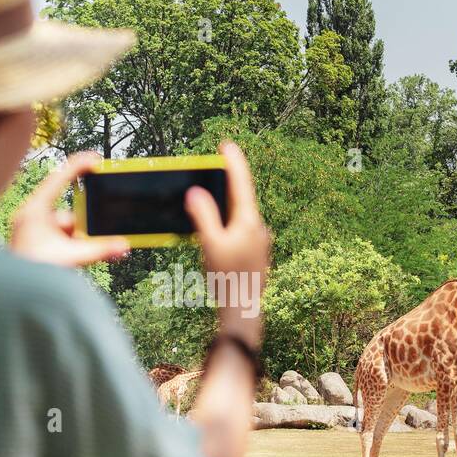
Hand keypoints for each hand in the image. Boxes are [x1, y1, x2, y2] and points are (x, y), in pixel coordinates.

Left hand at [9, 152, 129, 267]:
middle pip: (68, 212)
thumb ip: (99, 250)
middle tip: (85, 244)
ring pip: (65, 228)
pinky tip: (67, 260)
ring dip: (74, 243)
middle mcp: (31, 215)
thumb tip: (123, 245)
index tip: (96, 160)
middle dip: (81, 230)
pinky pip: (58, 237)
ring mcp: (31, 228)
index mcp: (35, 210)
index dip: (79, 166)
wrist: (12, 293)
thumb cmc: (32, 272)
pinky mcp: (33, 240)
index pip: (59, 178)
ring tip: (72, 259)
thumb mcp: (70, 258)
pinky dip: (68, 247)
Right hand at [183, 141, 270, 343]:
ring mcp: (259, 242)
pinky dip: (228, 222)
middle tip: (216, 165)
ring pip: (241, 215)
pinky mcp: (255, 254)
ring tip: (211, 196)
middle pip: (242, 198)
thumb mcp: (211, 245)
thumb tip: (197, 193)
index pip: (241, 184)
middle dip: (228, 182)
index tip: (227, 144)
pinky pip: (241, 229)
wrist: (243, 312)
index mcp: (249, 222)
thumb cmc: (227, 280)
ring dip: (227, 204)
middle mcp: (258, 229)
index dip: (233, 162)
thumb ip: (204, 216)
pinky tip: (217, 229)